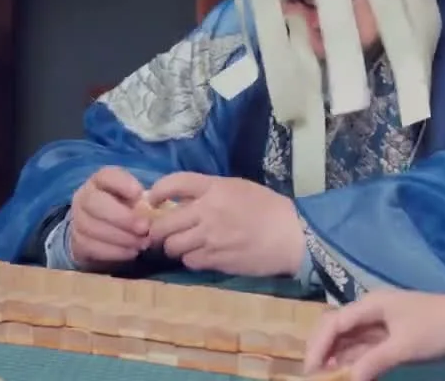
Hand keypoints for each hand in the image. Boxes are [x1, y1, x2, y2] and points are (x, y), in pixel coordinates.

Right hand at [69, 166, 149, 269]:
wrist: (103, 235)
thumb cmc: (127, 212)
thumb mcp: (136, 201)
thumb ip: (144, 201)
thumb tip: (159, 210)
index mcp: (100, 181)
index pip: (106, 175)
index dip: (122, 183)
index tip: (139, 194)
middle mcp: (84, 197)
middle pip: (94, 202)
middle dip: (121, 216)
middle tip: (144, 228)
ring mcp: (77, 220)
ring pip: (91, 227)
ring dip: (120, 237)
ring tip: (142, 244)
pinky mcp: (77, 242)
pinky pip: (91, 247)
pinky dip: (114, 251)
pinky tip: (131, 253)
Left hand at [145, 173, 303, 276]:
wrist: (292, 236)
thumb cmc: (268, 208)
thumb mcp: (239, 188)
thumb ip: (210, 192)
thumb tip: (180, 201)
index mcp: (215, 188)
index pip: (174, 183)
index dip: (157, 192)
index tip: (153, 201)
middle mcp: (208, 211)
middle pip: (163, 224)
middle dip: (157, 230)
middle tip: (160, 233)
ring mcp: (210, 238)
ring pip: (172, 246)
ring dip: (174, 247)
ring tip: (183, 246)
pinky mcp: (216, 260)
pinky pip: (189, 261)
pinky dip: (190, 259)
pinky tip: (201, 255)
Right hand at [303, 290, 444, 380]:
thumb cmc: (437, 329)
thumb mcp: (404, 348)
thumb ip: (372, 362)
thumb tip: (348, 380)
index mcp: (371, 304)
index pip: (333, 323)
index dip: (318, 347)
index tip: (310, 372)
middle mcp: (372, 310)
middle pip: (336, 329)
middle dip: (322, 351)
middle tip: (315, 376)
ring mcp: (382, 323)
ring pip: (349, 340)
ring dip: (337, 358)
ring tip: (328, 379)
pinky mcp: (392, 335)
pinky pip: (364, 348)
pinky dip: (354, 361)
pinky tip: (347, 374)